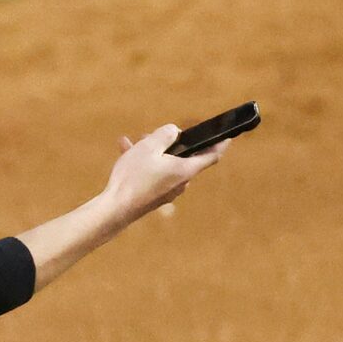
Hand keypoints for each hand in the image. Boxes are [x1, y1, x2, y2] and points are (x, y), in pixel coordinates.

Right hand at [104, 125, 224, 224]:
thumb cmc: (134, 177)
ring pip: (165, 164)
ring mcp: (167, 191)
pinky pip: (154, 174)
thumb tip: (174, 132)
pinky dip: (144, 164)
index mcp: (185, 170)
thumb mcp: (149, 147)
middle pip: (183, 158)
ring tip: (134, 142)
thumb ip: (165, 134)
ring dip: (153, 152)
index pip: (211, 156)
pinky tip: (127, 152)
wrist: (115, 209)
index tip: (226, 137)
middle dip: (170, 143)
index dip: (220, 144)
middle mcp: (180, 183)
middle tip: (153, 133)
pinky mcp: (154, 196)